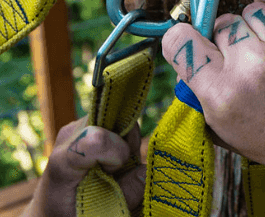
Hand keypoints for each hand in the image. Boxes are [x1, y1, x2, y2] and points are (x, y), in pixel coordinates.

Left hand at [22, 117, 145, 216]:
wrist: (52, 207)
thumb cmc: (73, 213)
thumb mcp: (99, 213)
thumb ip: (127, 193)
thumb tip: (147, 171)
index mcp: (64, 162)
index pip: (97, 139)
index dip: (118, 154)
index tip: (112, 174)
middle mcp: (69, 137)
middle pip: (116, 124)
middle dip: (127, 146)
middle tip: (118, 171)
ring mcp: (77, 127)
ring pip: (120, 121)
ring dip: (126, 144)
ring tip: (114, 167)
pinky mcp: (87, 124)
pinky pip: (117, 121)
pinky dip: (122, 140)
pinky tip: (111, 159)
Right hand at [162, 0, 264, 215]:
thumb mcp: (222, 128)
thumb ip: (198, 87)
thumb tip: (185, 48)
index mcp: (221, 93)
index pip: (179, 40)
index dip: (183, 40)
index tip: (195, 46)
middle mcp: (252, 66)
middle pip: (223, 24)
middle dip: (230, 41)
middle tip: (248, 63)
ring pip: (252, 9)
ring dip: (256, 25)